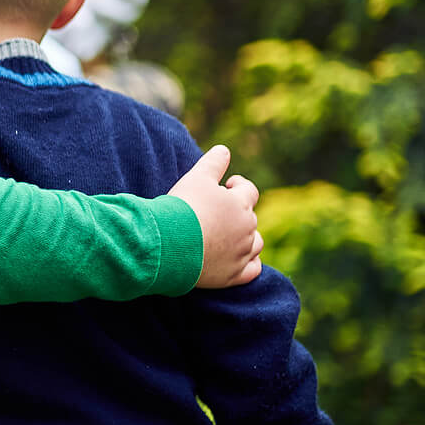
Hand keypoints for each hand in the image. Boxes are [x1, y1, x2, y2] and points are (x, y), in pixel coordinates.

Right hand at [168, 145, 262, 287]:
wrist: (169, 244)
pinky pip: (252, 270)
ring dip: (246, 237)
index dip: (239, 186)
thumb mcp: (196, 178)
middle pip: (250, 218)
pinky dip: (249, 264)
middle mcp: (247, 228)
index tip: (227, 186)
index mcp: (240, 203)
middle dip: (237, 213)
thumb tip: (224, 149)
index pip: (249, 191)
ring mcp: (242, 253)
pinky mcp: (233, 275)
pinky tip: (239, 259)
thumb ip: (213, 163)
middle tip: (215, 212)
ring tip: (227, 235)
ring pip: (255, 243)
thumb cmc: (182, 208)